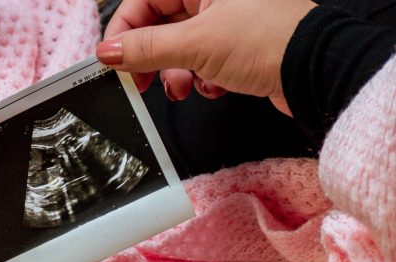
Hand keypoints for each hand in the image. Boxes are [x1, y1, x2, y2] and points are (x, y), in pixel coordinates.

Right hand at [96, 0, 315, 114]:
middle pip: (160, 25)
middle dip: (151, 58)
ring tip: (184, 88)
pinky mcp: (236, 46)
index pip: (143, 0)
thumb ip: (147, 48)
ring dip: (177, 73)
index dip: (124, 31)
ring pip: (180, 47)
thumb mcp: (196, 45)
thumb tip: (108, 51)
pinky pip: (202, 61)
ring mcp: (225, 21)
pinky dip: (202, 78)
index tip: (112, 60)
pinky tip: (216, 86)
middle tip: (141, 82)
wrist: (318, 72)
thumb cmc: (269, 42)